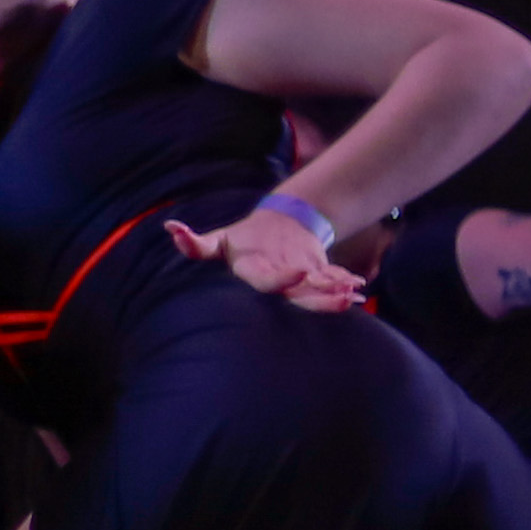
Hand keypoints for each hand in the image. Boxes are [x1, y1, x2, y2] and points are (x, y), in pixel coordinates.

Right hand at [167, 206, 363, 311]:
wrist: (267, 237)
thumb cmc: (241, 242)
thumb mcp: (219, 241)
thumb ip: (196, 243)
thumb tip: (171, 229)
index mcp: (255, 275)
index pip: (269, 282)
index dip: (284, 280)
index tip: (302, 272)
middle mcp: (278, 283)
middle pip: (300, 297)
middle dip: (320, 300)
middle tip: (342, 298)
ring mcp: (299, 281)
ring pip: (319, 294)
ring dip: (336, 296)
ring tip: (353, 294)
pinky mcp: (316, 274)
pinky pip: (331, 281)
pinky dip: (345, 282)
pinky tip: (359, 284)